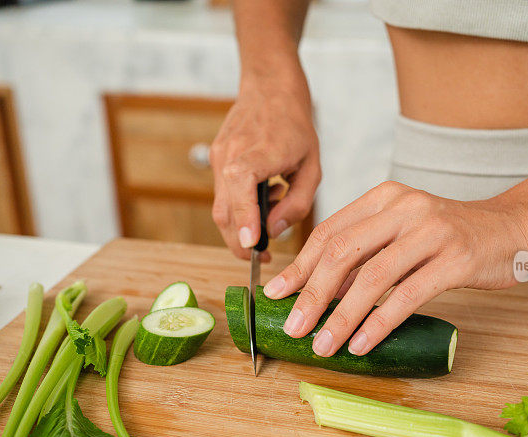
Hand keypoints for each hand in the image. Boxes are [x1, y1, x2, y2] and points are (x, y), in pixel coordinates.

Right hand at [210, 80, 319, 259]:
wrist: (270, 88)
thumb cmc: (295, 126)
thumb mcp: (312, 166)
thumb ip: (297, 202)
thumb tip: (275, 230)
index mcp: (260, 151)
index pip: (241, 186)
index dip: (245, 217)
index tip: (252, 243)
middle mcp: (231, 154)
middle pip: (225, 210)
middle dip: (240, 241)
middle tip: (262, 257)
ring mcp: (219, 156)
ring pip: (221, 207)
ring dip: (241, 226)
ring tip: (271, 214)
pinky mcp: (216, 159)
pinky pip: (223, 194)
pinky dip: (240, 207)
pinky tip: (265, 195)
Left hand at [262, 181, 527, 355]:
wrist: (515, 228)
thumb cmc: (452, 235)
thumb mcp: (404, 230)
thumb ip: (366, 251)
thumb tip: (320, 291)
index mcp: (385, 197)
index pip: (330, 231)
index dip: (300, 266)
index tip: (277, 295)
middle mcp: (405, 207)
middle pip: (343, 253)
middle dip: (312, 294)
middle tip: (294, 327)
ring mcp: (432, 232)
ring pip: (372, 277)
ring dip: (342, 316)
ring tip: (324, 345)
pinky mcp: (456, 260)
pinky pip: (407, 296)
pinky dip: (380, 323)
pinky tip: (362, 343)